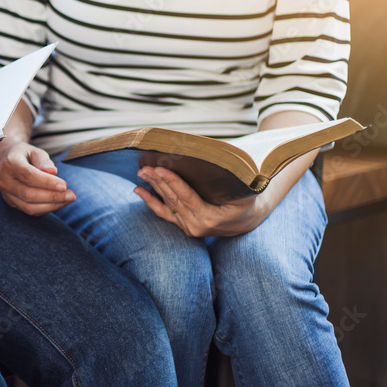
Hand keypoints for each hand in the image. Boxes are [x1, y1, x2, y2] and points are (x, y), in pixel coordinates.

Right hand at [0, 138, 74, 215]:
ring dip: (51, 206)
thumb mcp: (34, 151)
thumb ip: (43, 160)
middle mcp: (5, 181)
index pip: (29, 176)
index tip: (65, 186)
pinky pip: (29, 211)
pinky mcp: (11, 203)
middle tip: (71, 195)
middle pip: (29, 194)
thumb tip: (53, 172)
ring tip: (68, 200)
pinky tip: (59, 203)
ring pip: (29, 206)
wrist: (6, 161)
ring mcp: (6, 194)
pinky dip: (46, 209)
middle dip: (52, 196)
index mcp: (10, 164)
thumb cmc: (24, 155)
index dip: (47, 182)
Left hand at [133, 166, 269, 237]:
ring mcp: (189, 227)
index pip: (186, 197)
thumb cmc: (247, 202)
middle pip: (173, 199)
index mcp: (211, 218)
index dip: (172, 182)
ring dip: (153, 187)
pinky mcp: (183, 226)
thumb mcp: (245, 192)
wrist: (248, 222)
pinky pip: (164, 213)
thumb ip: (233, 180)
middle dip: (158, 181)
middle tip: (145, 167)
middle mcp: (197, 225)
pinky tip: (138, 190)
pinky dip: (151, 201)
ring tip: (142, 173)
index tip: (159, 169)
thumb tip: (220, 158)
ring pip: (167, 204)